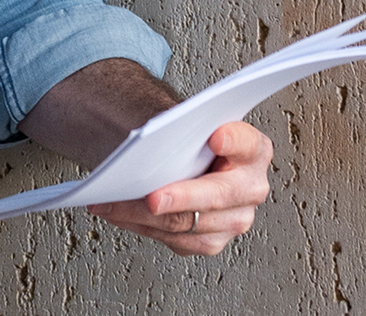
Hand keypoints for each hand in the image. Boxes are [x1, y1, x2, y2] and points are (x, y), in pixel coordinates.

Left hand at [84, 120, 272, 256]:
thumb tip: (148, 141)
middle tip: (152, 198)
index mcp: (252, 150)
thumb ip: (179, 128)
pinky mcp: (212, 240)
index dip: (233, 140)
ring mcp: (234, 218)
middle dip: (181, 197)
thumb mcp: (185, 124)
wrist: (185, 161)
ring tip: (113, 203)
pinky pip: (176, 240)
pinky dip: (141, 226)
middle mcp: (250, 188)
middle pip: (218, 194)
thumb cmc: (186, 140)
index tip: (215, 138)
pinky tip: (118, 214)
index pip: (248, 143)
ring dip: (145, 216)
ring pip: (190, 224)